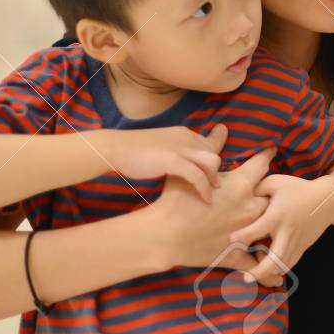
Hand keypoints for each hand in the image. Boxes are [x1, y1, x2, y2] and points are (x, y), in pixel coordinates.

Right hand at [94, 123, 224, 202]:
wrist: (116, 148)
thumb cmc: (134, 150)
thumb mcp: (161, 146)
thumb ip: (174, 151)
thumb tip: (180, 164)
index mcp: (183, 133)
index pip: (208, 144)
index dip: (212, 161)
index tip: (213, 175)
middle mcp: (186, 138)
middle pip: (214, 152)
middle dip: (217, 171)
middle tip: (215, 186)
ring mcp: (181, 148)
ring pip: (212, 162)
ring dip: (214, 179)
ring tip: (213, 193)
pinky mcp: (174, 161)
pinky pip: (198, 176)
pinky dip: (204, 189)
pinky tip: (206, 199)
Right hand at [147, 145, 274, 272]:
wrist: (164, 235)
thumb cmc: (176, 200)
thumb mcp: (192, 170)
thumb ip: (211, 148)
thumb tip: (222, 128)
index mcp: (241, 185)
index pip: (261, 165)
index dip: (267, 156)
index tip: (272, 151)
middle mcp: (249, 207)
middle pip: (269, 197)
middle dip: (272, 194)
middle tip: (277, 192)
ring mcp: (245, 232)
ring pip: (268, 229)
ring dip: (273, 229)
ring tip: (283, 232)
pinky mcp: (235, 254)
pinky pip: (256, 264)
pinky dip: (266, 272)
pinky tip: (277, 279)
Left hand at [229, 172, 333, 285]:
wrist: (327, 200)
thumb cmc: (298, 189)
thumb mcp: (276, 182)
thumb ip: (257, 188)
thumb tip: (241, 196)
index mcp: (277, 215)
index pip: (259, 228)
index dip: (244, 235)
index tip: (230, 239)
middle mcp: (286, 232)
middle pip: (275, 257)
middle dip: (261, 270)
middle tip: (246, 278)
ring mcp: (296, 242)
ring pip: (283, 264)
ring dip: (269, 272)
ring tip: (255, 272)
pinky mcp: (302, 247)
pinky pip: (291, 263)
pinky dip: (279, 269)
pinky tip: (270, 269)